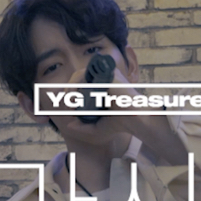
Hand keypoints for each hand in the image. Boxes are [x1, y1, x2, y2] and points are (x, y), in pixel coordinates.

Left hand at [64, 59, 183, 164]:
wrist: (135, 120)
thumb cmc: (120, 123)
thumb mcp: (97, 127)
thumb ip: (84, 127)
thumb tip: (69, 125)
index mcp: (104, 85)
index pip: (82, 82)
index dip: (71, 90)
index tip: (67, 103)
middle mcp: (105, 76)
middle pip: (78, 76)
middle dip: (68, 88)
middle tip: (65, 102)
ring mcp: (107, 73)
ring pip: (80, 75)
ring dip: (70, 87)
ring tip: (68, 100)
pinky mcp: (108, 74)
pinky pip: (86, 76)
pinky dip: (76, 85)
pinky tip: (72, 96)